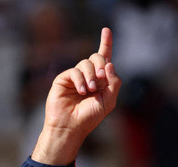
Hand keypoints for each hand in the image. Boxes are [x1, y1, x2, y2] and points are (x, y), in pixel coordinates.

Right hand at [32, 27, 121, 164]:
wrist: (71, 126)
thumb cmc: (90, 117)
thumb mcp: (108, 101)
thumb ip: (113, 83)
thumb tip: (110, 63)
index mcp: (101, 81)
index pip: (105, 58)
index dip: (106, 43)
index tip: (106, 30)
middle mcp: (89, 76)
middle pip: (98, 58)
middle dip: (101, 65)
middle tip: (101, 78)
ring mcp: (76, 76)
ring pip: (86, 63)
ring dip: (91, 75)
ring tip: (90, 90)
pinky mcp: (64, 78)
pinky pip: (75, 71)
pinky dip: (80, 80)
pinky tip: (82, 91)